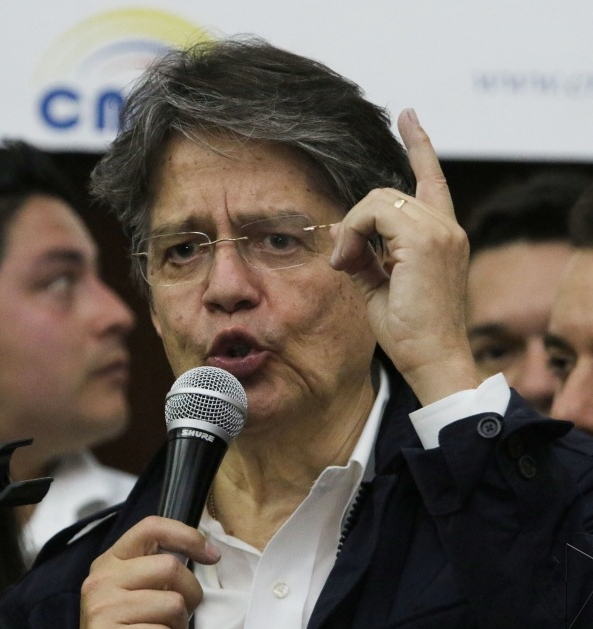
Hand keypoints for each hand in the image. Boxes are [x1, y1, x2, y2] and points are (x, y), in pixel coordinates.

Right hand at [80, 516, 217, 628]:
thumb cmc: (127, 625)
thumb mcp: (132, 589)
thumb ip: (152, 569)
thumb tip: (205, 553)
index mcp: (109, 562)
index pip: (150, 528)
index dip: (188, 536)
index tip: (211, 555)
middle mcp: (102, 580)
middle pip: (170, 567)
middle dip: (190, 593)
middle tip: (182, 612)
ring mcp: (105, 608)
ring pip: (173, 603)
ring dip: (180, 623)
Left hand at [329, 109, 478, 405]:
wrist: (431, 358)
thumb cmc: (408, 330)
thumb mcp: (377, 285)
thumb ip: (362, 254)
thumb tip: (339, 232)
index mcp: (442, 234)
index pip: (430, 178)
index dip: (418, 145)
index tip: (408, 115)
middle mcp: (446, 227)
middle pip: (387, 193)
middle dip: (355, 221)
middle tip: (345, 259)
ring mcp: (439, 231)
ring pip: (379, 199)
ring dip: (353, 229)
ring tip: (348, 264)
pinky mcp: (426, 240)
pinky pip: (374, 213)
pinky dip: (353, 233)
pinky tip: (348, 261)